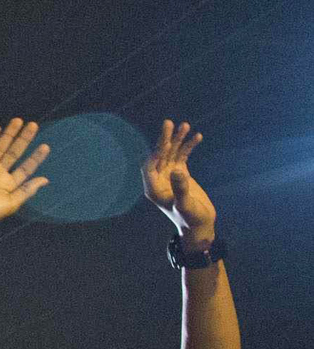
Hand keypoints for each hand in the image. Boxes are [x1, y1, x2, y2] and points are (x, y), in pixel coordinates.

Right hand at [0, 119, 50, 230]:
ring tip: (18, 120)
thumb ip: (27, 190)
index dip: (35, 157)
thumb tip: (45, 179)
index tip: (46, 146)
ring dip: (8, 133)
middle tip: (33, 125)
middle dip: (23, 139)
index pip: (26, 167)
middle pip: (14, 152)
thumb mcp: (11, 204)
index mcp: (9, 183)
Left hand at [141, 120, 215, 237]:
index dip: (155, 154)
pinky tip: (197, 136)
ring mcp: (170, 176)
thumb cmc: (191, 219)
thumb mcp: (186, 204)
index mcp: (153, 188)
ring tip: (186, 125)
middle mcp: (158, 180)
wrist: (200, 225)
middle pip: (159, 156)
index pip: (149, 167)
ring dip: (178, 140)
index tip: (165, 143)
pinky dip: (189, 147)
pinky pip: (183, 157)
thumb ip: (181, 188)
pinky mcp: (181, 175)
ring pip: (172, 154)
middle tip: (169, 123)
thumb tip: (177, 171)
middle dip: (165, 140)